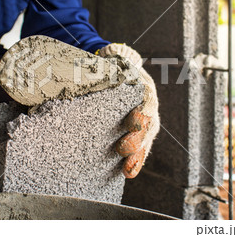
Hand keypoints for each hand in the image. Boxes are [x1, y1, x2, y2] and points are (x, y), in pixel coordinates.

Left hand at [99, 43, 159, 177]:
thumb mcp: (107, 63)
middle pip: (148, 123)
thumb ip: (101, 64)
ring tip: (128, 169)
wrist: (118, 70)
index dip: (141, 111)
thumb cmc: (109, 68)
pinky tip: (127, 173)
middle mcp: (147, 105)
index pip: (146, 98)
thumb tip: (87, 61)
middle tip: (123, 149)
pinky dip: (135, 161)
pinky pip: (140, 148)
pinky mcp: (139, 134)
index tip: (132, 123)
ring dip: (138, 155)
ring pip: (146, 139)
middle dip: (137, 138)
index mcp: (141, 85)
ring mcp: (145, 121)